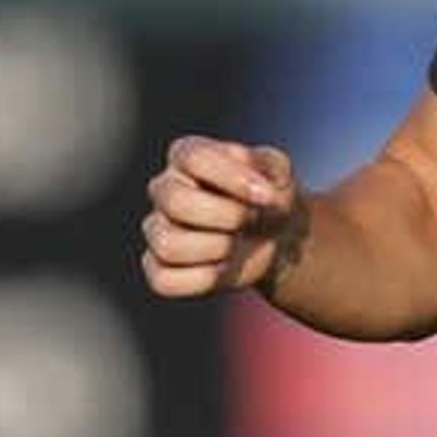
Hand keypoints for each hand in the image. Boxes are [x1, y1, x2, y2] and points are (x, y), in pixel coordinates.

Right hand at [140, 135, 302, 298]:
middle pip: (176, 202)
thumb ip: (267, 165)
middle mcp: (164, 189)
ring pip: (168, 244)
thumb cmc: (269, 197)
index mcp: (186, 156)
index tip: (268, 195)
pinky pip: (164, 280)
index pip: (194, 159)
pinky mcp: (158, 267)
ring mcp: (157, 229)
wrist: (276, 237)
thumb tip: (255, 185)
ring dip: (217, 249)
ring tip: (236, 244)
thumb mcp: (279, 171)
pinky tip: (224, 267)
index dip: (234, 179)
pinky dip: (202, 279)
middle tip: (252, 219)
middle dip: (228, 216)